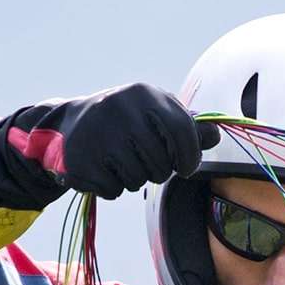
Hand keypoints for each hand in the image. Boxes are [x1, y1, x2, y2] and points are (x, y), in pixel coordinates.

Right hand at [6, 83, 220, 199]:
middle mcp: (120, 109)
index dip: (190, 156)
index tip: (187, 167)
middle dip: (159, 171)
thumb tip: (216, 135)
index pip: (183, 131)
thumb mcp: (154, 115)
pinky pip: (114, 190)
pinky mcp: (81, 159)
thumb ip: (186, 126)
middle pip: (161, 163)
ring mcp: (98, 133)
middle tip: (146, 162)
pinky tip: (104, 170)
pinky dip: (113, 188)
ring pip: (138, 179)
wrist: (68, 126)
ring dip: (135, 180)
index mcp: (144, 94)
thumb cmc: (124, 122)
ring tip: (122, 164)